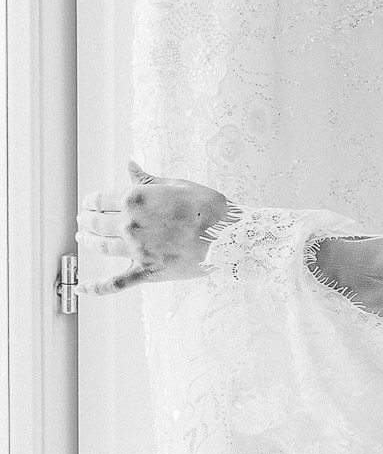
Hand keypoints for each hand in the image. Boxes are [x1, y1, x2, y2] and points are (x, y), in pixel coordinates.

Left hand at [76, 160, 234, 294]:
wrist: (230, 236)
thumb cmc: (208, 207)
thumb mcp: (178, 185)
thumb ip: (148, 179)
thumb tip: (129, 165)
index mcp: (136, 199)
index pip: (102, 199)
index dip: (91, 200)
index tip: (89, 202)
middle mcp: (130, 224)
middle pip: (97, 222)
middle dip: (87, 219)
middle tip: (83, 219)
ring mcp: (137, 250)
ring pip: (101, 247)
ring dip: (88, 241)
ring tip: (82, 237)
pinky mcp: (146, 272)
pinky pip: (115, 284)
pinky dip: (95, 288)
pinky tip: (80, 288)